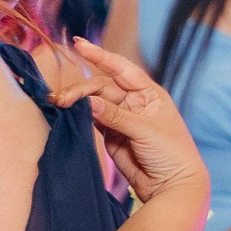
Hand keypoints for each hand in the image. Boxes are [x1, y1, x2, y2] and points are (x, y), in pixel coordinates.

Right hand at [49, 37, 206, 202]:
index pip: (121, 68)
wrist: (172, 185)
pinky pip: (92, 121)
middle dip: (81, 90)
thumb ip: (116, 116)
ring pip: (94, 103)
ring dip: (77, 102)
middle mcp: (134, 102)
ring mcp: (121, 119)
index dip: (101, 56)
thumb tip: (88, 103)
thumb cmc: (171, 153)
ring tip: (59, 104)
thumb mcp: (146, 130)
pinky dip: (79, 117)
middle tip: (62, 99)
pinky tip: (68, 114)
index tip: (79, 44)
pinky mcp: (111, 136)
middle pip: (102, 88)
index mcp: (149, 93)